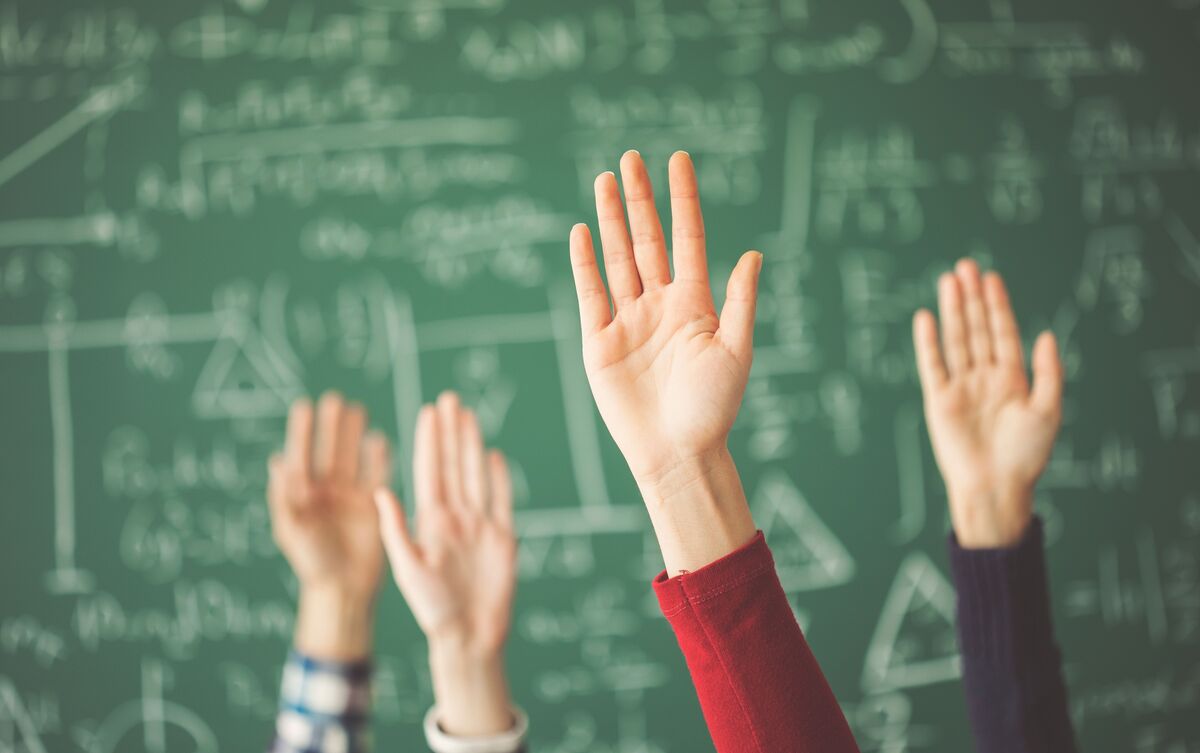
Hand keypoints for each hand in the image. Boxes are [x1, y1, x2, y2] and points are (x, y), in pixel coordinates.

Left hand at [268, 392, 389, 658]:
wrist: (343, 590)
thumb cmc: (311, 563)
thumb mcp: (291, 530)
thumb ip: (284, 497)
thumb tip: (277, 461)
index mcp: (302, 496)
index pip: (302, 456)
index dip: (302, 431)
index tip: (305, 406)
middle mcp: (326, 492)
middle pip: (329, 451)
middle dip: (331, 427)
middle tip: (335, 400)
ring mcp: (350, 498)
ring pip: (352, 458)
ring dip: (354, 435)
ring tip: (358, 410)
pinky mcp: (372, 506)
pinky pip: (376, 475)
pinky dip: (379, 458)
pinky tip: (379, 439)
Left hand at [374, 391, 515, 735]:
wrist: (470, 637)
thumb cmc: (434, 610)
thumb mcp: (408, 569)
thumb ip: (395, 529)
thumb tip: (379, 492)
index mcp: (430, 522)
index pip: (429, 471)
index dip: (428, 440)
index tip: (426, 411)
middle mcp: (455, 518)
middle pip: (453, 465)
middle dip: (450, 431)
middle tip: (448, 398)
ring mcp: (480, 526)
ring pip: (475, 475)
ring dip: (471, 444)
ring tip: (467, 415)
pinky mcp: (503, 538)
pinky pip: (501, 500)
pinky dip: (499, 477)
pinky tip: (493, 455)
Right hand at [570, 150, 758, 572]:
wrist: (676, 453)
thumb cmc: (713, 409)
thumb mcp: (736, 352)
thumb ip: (740, 302)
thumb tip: (753, 254)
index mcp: (694, 304)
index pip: (687, 238)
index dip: (682, 199)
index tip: (678, 160)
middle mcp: (659, 305)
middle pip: (647, 240)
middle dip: (640, 199)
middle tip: (631, 158)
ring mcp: (627, 321)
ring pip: (617, 258)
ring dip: (611, 219)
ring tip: (604, 179)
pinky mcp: (599, 342)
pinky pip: (590, 293)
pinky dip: (585, 262)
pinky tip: (582, 231)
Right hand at [912, 259, 1062, 548]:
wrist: (996, 486)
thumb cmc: (1026, 455)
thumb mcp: (1048, 411)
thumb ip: (1048, 372)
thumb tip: (1046, 334)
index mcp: (1012, 379)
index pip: (1002, 332)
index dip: (997, 305)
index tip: (991, 278)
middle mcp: (984, 378)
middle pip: (976, 329)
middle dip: (972, 298)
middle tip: (966, 266)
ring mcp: (960, 387)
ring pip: (956, 340)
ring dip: (952, 310)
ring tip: (949, 281)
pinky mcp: (939, 400)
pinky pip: (932, 365)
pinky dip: (928, 342)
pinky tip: (926, 318)